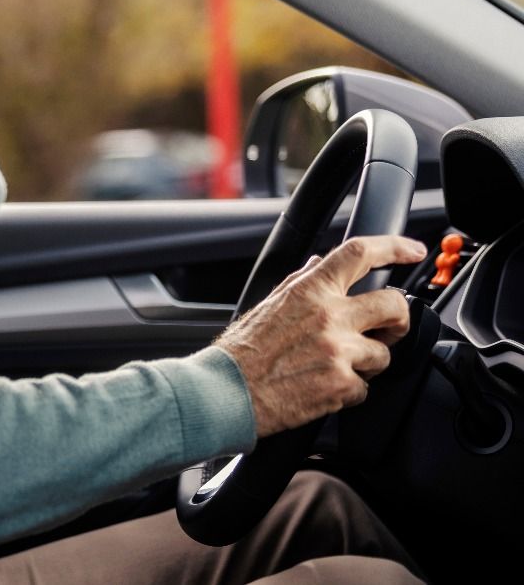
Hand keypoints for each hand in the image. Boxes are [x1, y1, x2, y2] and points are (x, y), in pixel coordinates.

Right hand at [215, 235, 426, 437]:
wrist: (226, 392)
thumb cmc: (241, 353)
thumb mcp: (268, 305)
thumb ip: (300, 283)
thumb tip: (319, 264)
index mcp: (309, 290)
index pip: (361, 254)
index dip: (395, 248)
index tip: (412, 251)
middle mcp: (329, 315)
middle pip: (394, 305)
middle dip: (398, 320)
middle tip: (388, 331)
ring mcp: (339, 350)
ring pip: (384, 354)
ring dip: (367, 364)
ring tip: (335, 369)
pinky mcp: (343, 384)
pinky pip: (365, 388)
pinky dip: (348, 392)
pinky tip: (323, 389)